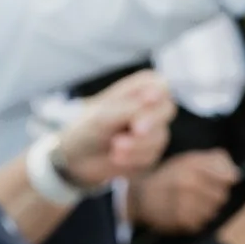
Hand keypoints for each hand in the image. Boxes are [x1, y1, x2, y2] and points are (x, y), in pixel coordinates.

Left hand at [56, 69, 175, 187]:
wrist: (76, 159)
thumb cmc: (87, 128)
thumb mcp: (103, 115)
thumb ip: (131, 107)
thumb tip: (155, 97)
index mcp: (139, 90)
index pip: (160, 84)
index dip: (158, 92)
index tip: (149, 100)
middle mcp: (151, 109)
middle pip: (167, 109)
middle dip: (151, 121)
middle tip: (136, 130)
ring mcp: (153, 132)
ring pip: (159, 136)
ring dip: (136, 144)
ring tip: (115, 146)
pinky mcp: (151, 153)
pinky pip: (151, 155)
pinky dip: (132, 157)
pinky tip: (116, 157)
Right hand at [131, 149, 240, 234]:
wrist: (139, 195)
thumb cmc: (171, 176)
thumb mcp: (190, 159)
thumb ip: (217, 161)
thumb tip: (236, 175)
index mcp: (193, 165)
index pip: (229, 178)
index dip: (225, 180)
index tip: (218, 181)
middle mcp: (188, 182)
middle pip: (222, 196)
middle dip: (214, 195)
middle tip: (200, 192)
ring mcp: (183, 202)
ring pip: (213, 211)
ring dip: (205, 208)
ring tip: (190, 202)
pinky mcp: (180, 220)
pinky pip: (201, 223)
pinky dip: (195, 219)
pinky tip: (183, 211)